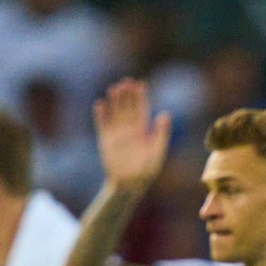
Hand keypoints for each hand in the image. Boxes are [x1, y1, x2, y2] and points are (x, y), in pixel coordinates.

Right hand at [93, 78, 170, 192]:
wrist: (131, 183)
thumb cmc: (147, 169)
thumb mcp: (157, 150)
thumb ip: (160, 133)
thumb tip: (165, 114)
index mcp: (143, 131)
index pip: (141, 109)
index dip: (141, 97)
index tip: (140, 85)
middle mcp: (129, 130)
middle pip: (127, 108)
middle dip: (127, 95)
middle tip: (126, 82)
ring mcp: (117, 134)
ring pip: (115, 113)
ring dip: (114, 101)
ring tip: (114, 89)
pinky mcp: (106, 141)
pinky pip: (102, 125)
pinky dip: (100, 116)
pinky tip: (99, 104)